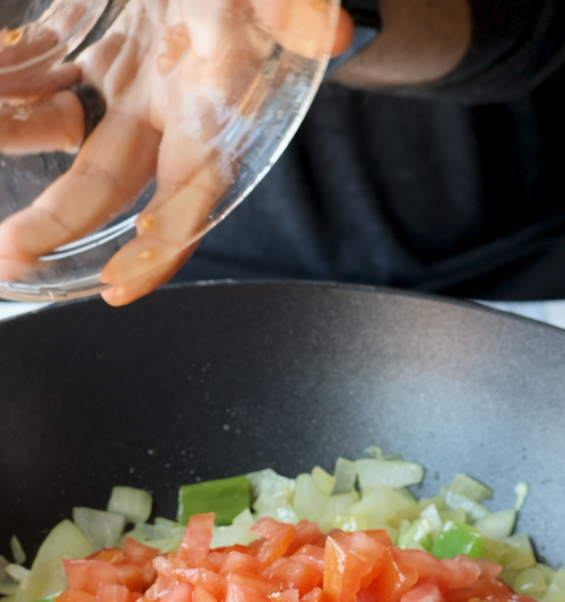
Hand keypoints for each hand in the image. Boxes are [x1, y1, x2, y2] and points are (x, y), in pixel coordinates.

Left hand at [0, 0, 352, 304]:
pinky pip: (61, 96)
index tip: (120, 284)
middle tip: (15, 257)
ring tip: (3, 233)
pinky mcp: (108, 55)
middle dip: (64, 227)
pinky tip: (3, 132)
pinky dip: (27, 122)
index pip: (192, 194)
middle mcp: (173, 107)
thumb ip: (291, 12)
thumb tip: (327, 32)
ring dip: (41, 193)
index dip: (162, 245)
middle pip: (114, 184)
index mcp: (216, 100)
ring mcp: (136, 83)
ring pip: (80, 153)